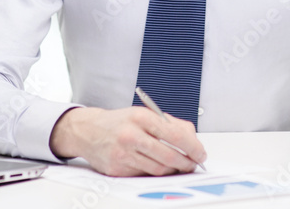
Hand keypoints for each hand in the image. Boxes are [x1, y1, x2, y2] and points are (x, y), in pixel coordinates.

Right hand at [48, 106, 206, 176]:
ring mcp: (123, 154)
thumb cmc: (120, 122)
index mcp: (141, 117)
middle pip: (168, 156)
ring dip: (173, 170)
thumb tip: (192, 139)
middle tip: (193, 164)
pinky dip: (154, 172)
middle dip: (186, 163)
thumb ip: (170, 124)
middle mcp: (131, 135)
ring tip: (179, 165)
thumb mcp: (144, 114)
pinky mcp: (117, 169)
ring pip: (158, 169)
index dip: (192, 147)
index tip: (200, 153)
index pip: (175, 135)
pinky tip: (158, 165)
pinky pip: (144, 174)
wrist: (88, 130)